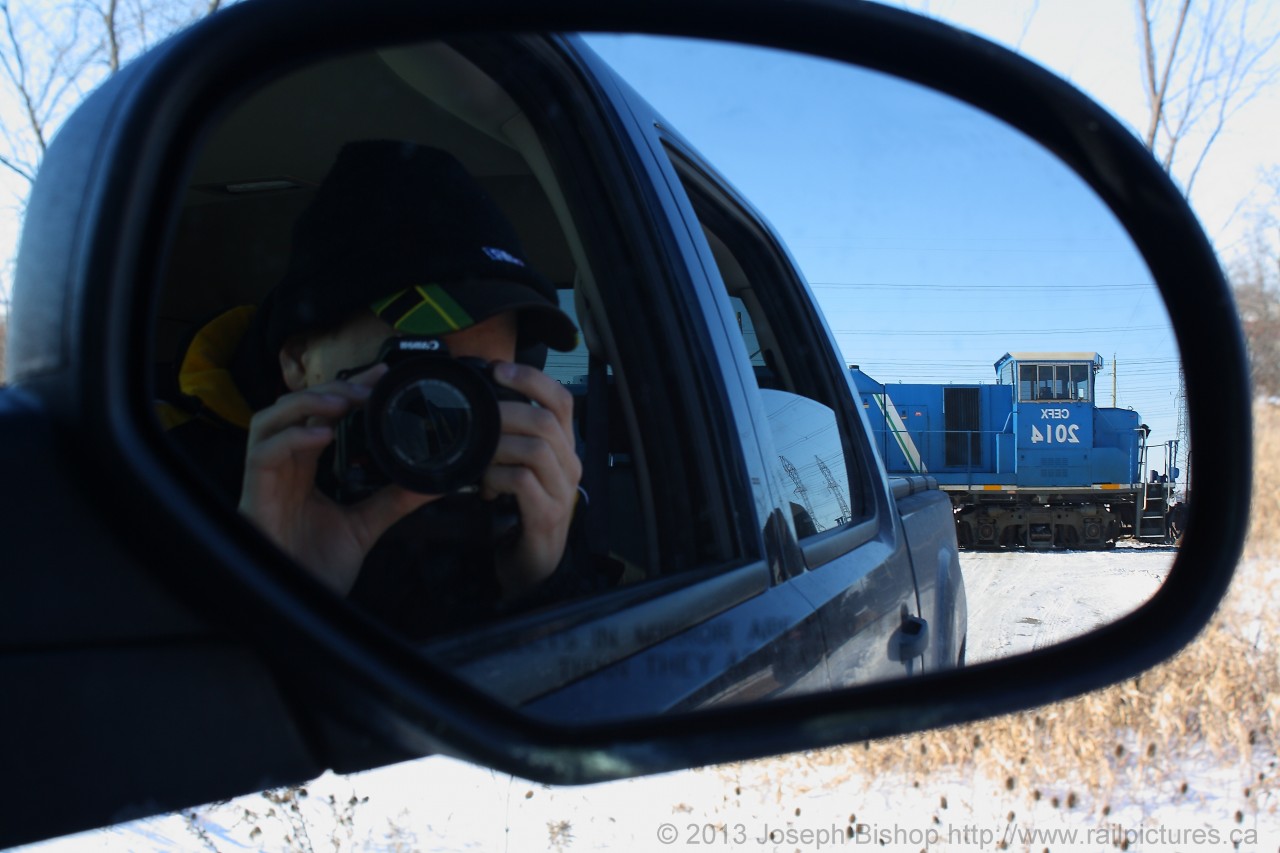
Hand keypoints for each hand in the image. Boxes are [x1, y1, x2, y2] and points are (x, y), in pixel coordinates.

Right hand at [238, 363, 438, 593]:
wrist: (301, 612)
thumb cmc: (318, 569)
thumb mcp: (364, 526)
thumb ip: (393, 500)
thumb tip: (433, 483)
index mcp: (303, 469)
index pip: (320, 415)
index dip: (347, 391)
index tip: (381, 376)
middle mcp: (281, 467)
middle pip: (295, 408)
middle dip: (331, 390)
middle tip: (369, 386)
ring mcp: (264, 480)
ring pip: (270, 420)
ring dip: (306, 404)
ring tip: (344, 403)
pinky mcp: (252, 496)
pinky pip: (263, 455)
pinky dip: (292, 438)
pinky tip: (322, 436)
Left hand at [482, 361, 581, 597]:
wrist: (533, 566)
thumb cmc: (523, 513)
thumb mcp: (520, 468)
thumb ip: (511, 439)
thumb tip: (480, 406)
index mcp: (564, 449)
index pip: (561, 400)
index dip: (531, 379)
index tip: (497, 369)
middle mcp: (570, 466)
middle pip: (547, 421)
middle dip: (506, 412)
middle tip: (477, 417)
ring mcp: (562, 491)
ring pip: (536, 449)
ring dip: (498, 448)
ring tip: (480, 457)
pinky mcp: (547, 516)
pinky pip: (522, 482)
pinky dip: (497, 478)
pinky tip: (486, 488)